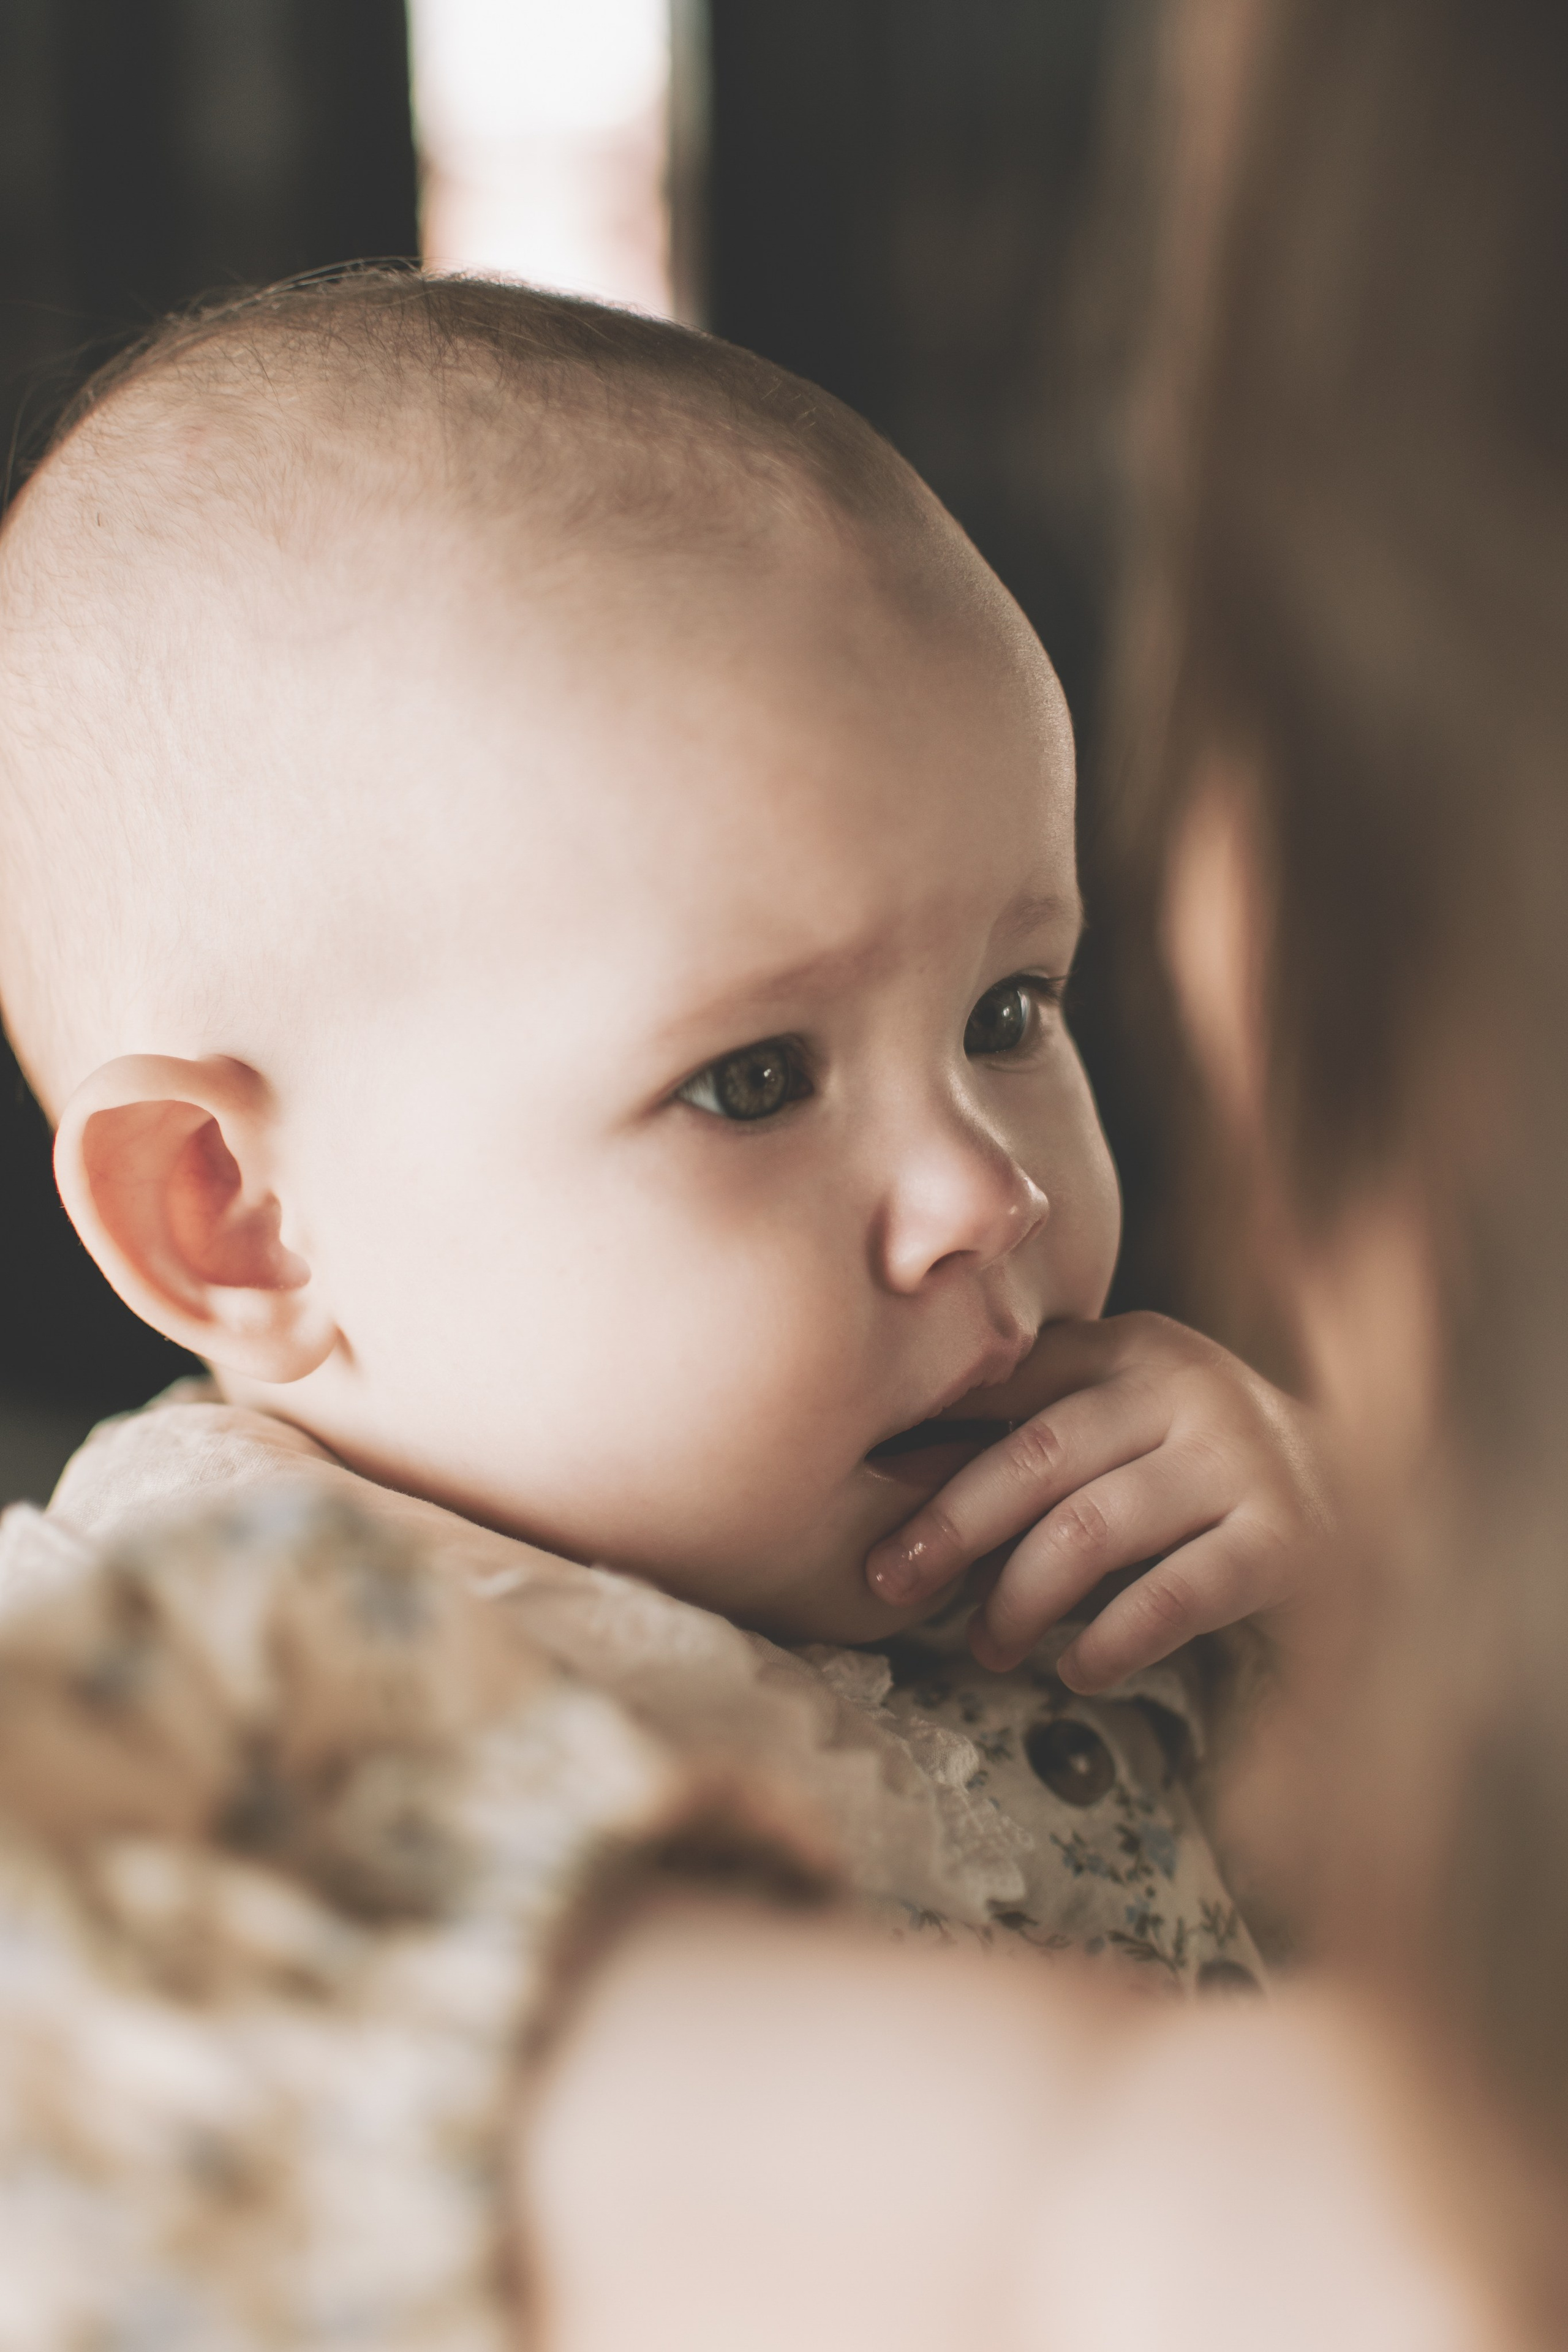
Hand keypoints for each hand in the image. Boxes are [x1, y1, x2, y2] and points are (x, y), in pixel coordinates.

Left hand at [865, 1313, 1334, 1689]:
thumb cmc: (1202, 1476)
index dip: (929, 1438)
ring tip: (986, 1645)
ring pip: (1091, 1529)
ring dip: (1019, 1598)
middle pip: (1037, 1455)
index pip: (1011, 1386)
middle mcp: (1191, 1385)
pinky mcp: (1285, 1541)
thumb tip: (889, 1470)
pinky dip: (1107, 1641)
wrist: (1372, 1509)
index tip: (858, 1488)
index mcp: (1136, 1345)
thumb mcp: (1121, 1429)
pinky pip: (1170, 1597)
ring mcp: (1243, 1459)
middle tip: (890, 1582)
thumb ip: (1031, 1433)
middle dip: (950, 1524)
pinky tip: (1075, 1670)